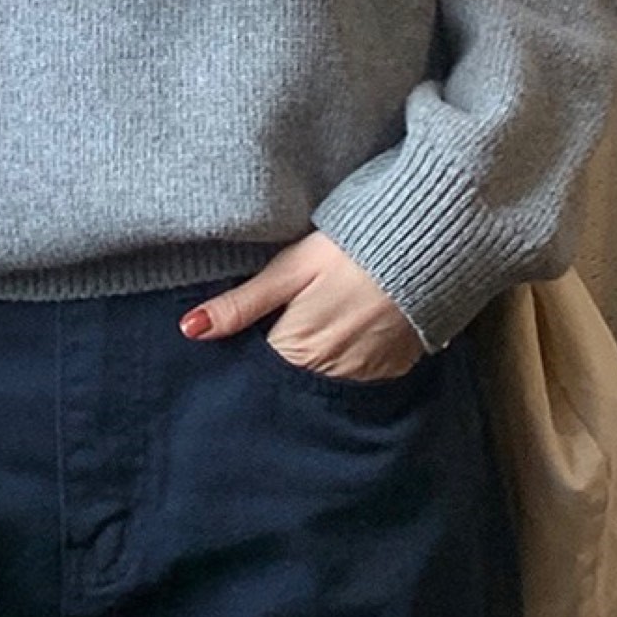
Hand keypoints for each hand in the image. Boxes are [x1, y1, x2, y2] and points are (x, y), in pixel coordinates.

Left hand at [178, 229, 425, 380]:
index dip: (253, 346)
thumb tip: (189, 331)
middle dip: (286, 354)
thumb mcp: (290, 268)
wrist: (427, 240)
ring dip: (322, 355)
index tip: (256, 326)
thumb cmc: (351, 247)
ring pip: (329, 375)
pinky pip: (364, 372)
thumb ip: (241, 304)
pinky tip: (355, 322)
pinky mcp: (399, 365)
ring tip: (328, 314)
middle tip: (295, 312)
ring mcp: (371, 373)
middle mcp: (335, 372)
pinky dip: (355, 354)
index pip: (261, 367)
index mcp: (300, 349)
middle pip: (295, 373)